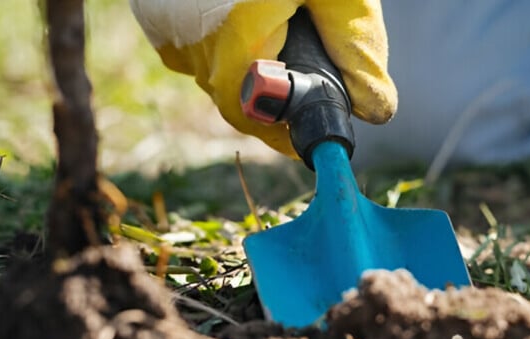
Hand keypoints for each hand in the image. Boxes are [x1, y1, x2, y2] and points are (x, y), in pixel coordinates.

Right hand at [129, 0, 396, 156]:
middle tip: (304, 81)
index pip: (249, 113)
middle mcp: (191, 36)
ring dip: (245, 69)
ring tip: (278, 30)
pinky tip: (247, 15)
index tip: (306, 135)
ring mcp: (166, 24)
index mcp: (236, 33)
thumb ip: (359, 48)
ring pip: (210, 73)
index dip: (278, 130)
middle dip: (269, 99)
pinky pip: (189, 46)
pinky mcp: (153, 11)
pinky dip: (218, 44)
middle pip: (230, 96)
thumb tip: (375, 109)